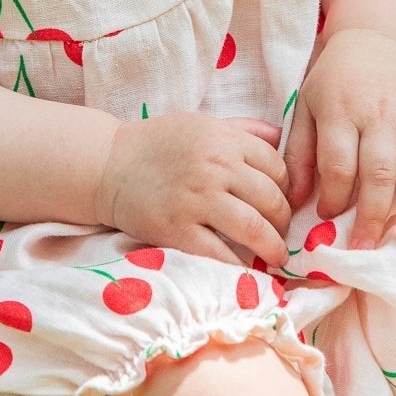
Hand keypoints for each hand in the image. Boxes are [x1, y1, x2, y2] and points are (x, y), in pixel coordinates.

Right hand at [96, 113, 291, 265]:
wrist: (109, 165)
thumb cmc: (158, 143)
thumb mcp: (203, 124)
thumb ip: (244, 130)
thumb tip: (283, 138)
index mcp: (225, 139)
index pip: (278, 167)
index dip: (286, 188)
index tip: (281, 203)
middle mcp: (216, 167)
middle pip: (272, 199)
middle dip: (283, 222)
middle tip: (280, 233)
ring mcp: (197, 199)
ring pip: (254, 229)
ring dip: (272, 247)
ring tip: (274, 256)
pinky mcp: (177, 230)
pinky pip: (221, 255)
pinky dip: (239, 267)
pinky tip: (245, 270)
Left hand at [283, 29, 395, 248]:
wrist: (373, 39)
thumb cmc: (333, 82)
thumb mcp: (306, 106)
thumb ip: (299, 152)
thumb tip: (295, 201)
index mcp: (341, 109)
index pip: (339, 163)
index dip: (332, 196)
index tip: (327, 218)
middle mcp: (378, 111)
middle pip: (379, 170)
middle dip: (372, 214)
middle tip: (364, 247)